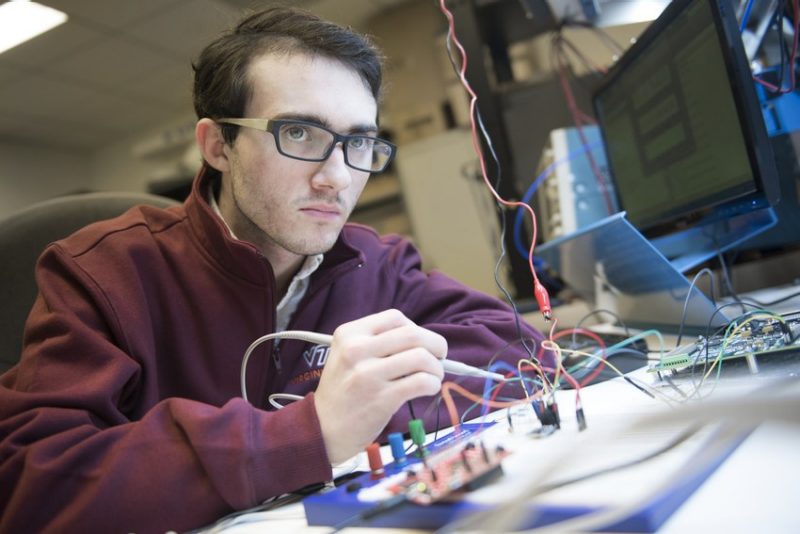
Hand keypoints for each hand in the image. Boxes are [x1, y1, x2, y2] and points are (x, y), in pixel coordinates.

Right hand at [314, 309, 446, 463]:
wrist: (322, 428)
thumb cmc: (343, 391)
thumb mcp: (347, 355)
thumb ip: (379, 343)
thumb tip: (425, 341)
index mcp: (349, 333)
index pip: (395, 318)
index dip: (416, 328)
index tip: (421, 343)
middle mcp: (356, 349)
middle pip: (413, 335)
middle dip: (436, 345)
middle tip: (439, 358)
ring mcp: (368, 374)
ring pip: (421, 357)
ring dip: (436, 368)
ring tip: (433, 376)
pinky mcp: (381, 398)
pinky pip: (421, 382)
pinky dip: (433, 384)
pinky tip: (428, 389)